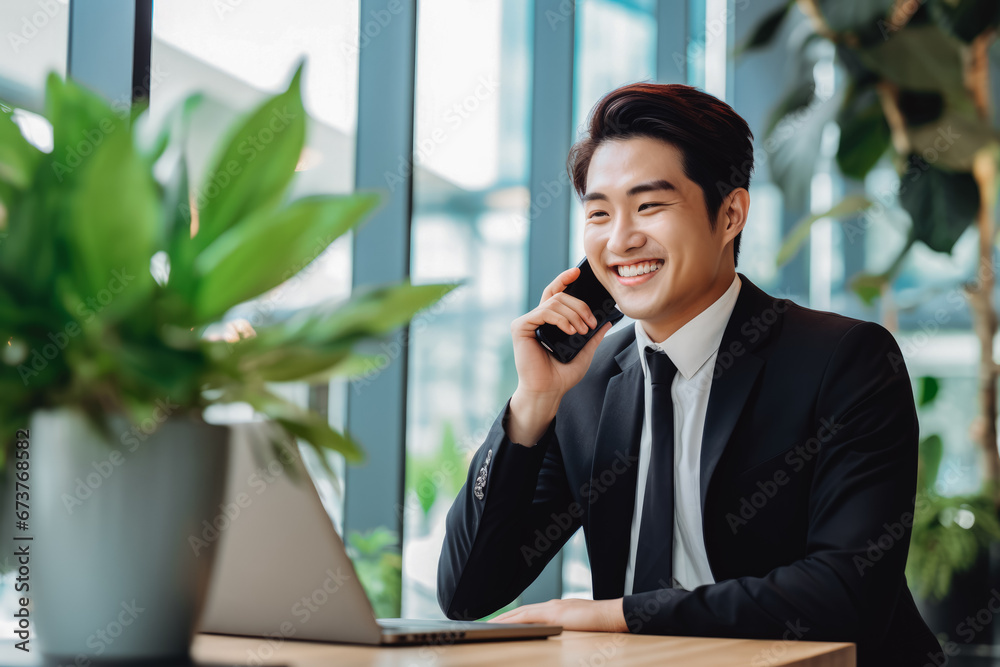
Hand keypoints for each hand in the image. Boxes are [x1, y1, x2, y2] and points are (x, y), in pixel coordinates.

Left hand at [488, 598, 627, 632]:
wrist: (612, 615)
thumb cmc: (598, 622)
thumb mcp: (576, 624)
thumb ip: (563, 625)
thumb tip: (554, 632)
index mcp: (555, 608)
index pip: (527, 613)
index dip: (512, 617)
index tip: (498, 622)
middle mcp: (550, 605)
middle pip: (520, 612)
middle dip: (502, 618)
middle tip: (485, 624)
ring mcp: (552, 608)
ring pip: (521, 613)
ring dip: (503, 619)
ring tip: (488, 626)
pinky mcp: (555, 614)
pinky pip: (529, 617)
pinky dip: (515, 621)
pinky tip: (504, 626)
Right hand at [506, 267, 612, 443]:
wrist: (548, 391)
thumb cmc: (562, 375)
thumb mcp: (584, 352)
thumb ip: (594, 337)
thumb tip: (607, 321)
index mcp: (549, 322)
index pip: (556, 293)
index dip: (565, 280)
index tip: (578, 272)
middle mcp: (537, 318)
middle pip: (558, 295)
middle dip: (579, 304)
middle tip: (591, 321)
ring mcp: (528, 322)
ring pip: (554, 301)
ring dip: (574, 314)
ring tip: (583, 330)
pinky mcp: (520, 327)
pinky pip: (543, 311)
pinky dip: (561, 319)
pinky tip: (570, 331)